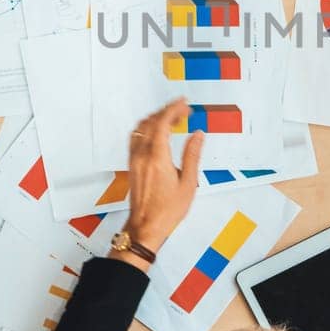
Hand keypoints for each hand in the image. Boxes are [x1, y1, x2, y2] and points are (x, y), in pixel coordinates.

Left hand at [118, 99, 203, 258]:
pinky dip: (147, 129)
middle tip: (183, 111)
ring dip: (155, 118)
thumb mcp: (188, 184)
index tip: (184, 104)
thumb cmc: (167, 211)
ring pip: (141, 128)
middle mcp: (142, 156)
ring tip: (171, 119)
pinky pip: (136, 138)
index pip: (162, 123)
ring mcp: (134, 160)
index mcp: (157, 159)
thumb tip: (198, 136)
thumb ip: (192, 156)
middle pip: (150, 122)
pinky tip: (156, 133)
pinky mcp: (132, 165)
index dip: (173, 109)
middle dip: (167, 111)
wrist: (146, 226)